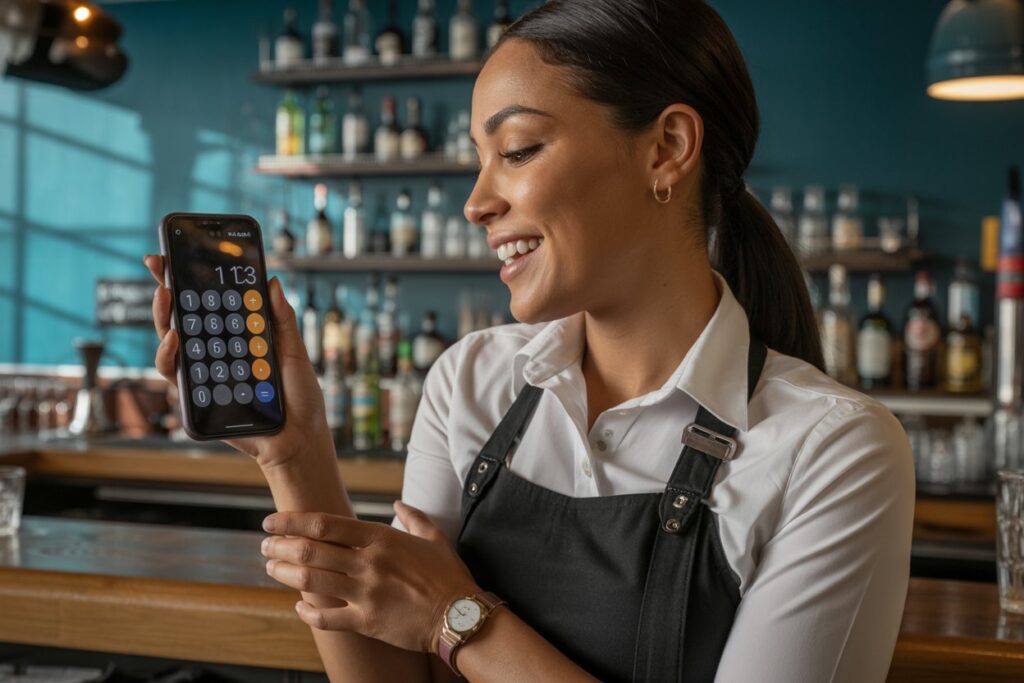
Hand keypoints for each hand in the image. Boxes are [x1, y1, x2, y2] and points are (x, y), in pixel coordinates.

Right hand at [142, 254, 331, 467]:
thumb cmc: (299, 397)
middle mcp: (217, 353)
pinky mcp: (198, 398)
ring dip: (164, 317)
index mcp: (238, 337)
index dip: (189, 281)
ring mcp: (205, 374)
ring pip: (172, 342)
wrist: (299, 437)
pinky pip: (176, 374)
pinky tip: (176, 338)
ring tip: (166, 296)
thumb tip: (271, 281)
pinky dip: (171, 355)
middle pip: (183, 317)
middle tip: (161, 267)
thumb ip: (281, 319)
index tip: (172, 256)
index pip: (209, 304)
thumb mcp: (294, 351)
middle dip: (167, 290)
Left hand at [261, 501, 481, 653]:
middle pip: (310, 551)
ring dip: (284, 573)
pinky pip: (326, 617)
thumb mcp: (435, 538)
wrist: (460, 614)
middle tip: (265, 546)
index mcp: (381, 538)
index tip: (272, 522)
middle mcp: (368, 563)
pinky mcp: (366, 621)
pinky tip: (298, 607)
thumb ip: (413, 517)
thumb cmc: (449, 576)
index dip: (292, 522)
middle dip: (280, 546)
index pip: (325, 524)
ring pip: (311, 580)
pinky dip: (308, 612)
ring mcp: (365, 593)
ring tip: (270, 569)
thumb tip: (399, 504)